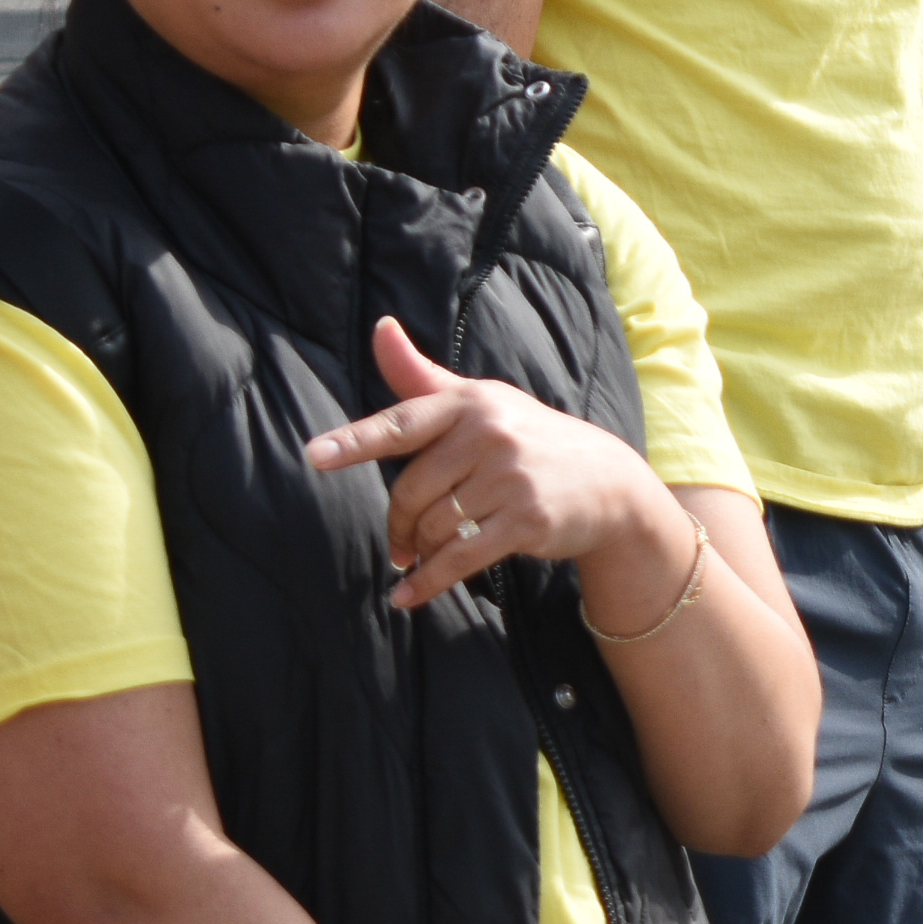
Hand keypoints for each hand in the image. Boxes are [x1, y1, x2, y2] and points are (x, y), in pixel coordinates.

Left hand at [306, 317, 673, 611]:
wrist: (607, 483)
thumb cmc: (528, 439)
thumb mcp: (480, 402)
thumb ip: (421, 376)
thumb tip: (380, 327)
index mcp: (471, 401)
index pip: (403, 422)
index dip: (356, 441)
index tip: (315, 456)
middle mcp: (491, 433)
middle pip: (411, 491)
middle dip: (399, 524)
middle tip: (401, 541)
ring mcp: (511, 476)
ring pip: (434, 526)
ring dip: (419, 551)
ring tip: (423, 556)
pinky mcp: (527, 519)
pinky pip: (460, 557)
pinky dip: (428, 581)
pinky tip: (407, 596)